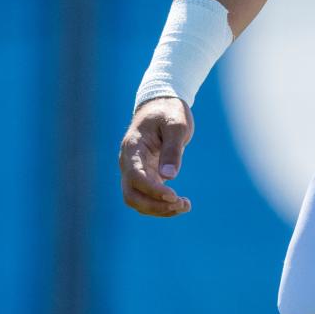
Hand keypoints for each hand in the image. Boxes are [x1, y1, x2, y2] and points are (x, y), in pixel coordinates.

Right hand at [118, 97, 194, 217]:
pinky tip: (181, 205)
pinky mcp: (145, 175)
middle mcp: (129, 162)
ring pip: (138, 200)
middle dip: (154, 205)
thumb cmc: (169, 111)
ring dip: (159, 208)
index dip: (152, 189)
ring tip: (186, 206)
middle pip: (131, 195)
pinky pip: (148, 196)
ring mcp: (135, 170)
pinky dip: (162, 204)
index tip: (173, 195)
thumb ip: (172, 149)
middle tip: (181, 204)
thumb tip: (170, 178)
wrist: (162, 105)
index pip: (135, 176)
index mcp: (133, 147)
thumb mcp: (176, 124)